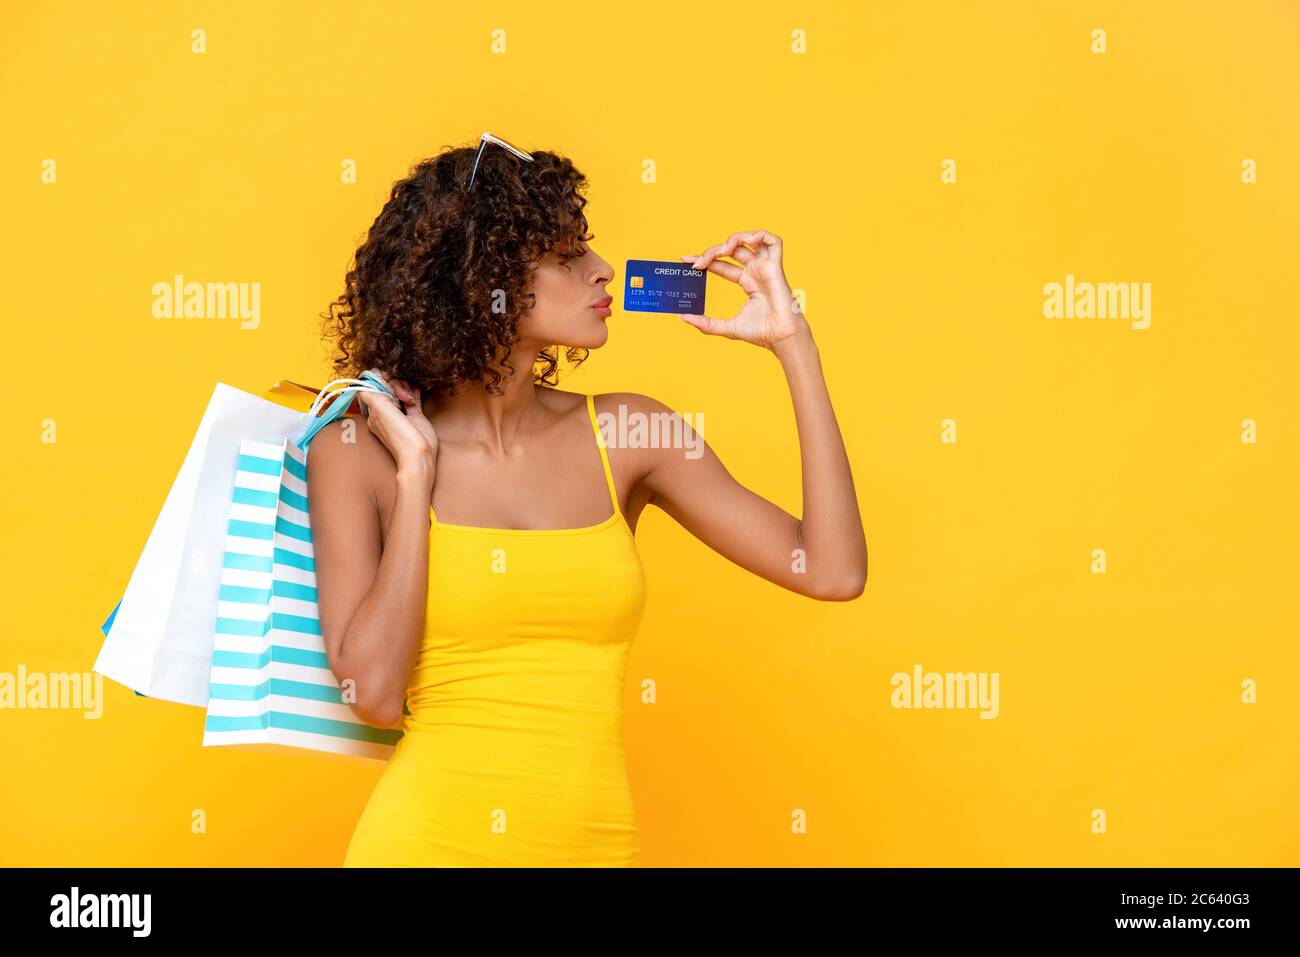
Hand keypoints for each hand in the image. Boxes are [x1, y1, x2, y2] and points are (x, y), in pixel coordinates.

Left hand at [356, 378, 437, 477]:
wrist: (418, 454)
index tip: (387, 379)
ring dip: (405, 389)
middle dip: (395, 385)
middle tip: (399, 392)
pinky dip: (414, 393)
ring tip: (408, 399)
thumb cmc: (398, 436)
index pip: (373, 389)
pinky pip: (413, 397)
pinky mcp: (416, 415)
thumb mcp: (380, 411)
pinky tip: (414, 396)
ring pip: (401, 391)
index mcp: (374, 413)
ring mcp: (402, 414)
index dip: (380, 381)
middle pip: (388, 389)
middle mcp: (386, 413)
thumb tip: (362, 383)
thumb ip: (370, 394)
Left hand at [679, 229, 808, 349]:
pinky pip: (773, 241)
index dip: (705, 259)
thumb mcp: (727, 328)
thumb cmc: (761, 333)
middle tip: (698, 263)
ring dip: (732, 240)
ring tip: (721, 252)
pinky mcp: (776, 266)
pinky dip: (758, 235)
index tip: (686, 261)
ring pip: (750, 240)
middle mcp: (756, 271)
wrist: (780, 337)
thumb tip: (683, 318)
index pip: (722, 264)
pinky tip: (744, 242)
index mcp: (747, 281)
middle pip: (732, 250)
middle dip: (712, 251)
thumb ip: (706, 324)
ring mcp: (766, 267)